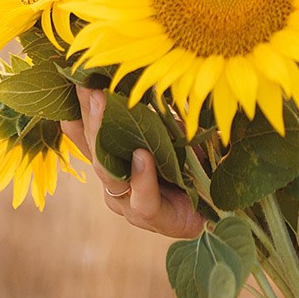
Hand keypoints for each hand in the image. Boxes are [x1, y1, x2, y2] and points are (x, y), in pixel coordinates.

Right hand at [65, 83, 206, 238]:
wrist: (222, 207)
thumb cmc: (195, 168)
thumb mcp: (172, 135)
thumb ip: (154, 117)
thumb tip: (142, 78)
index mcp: (117, 163)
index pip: (89, 136)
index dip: (79, 109)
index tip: (75, 78)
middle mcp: (115, 185)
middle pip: (94, 149)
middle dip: (90, 115)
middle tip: (88, 85)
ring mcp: (129, 205)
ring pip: (109, 174)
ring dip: (105, 138)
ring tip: (104, 105)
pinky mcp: (153, 219)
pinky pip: (142, 199)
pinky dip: (142, 177)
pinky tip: (142, 156)